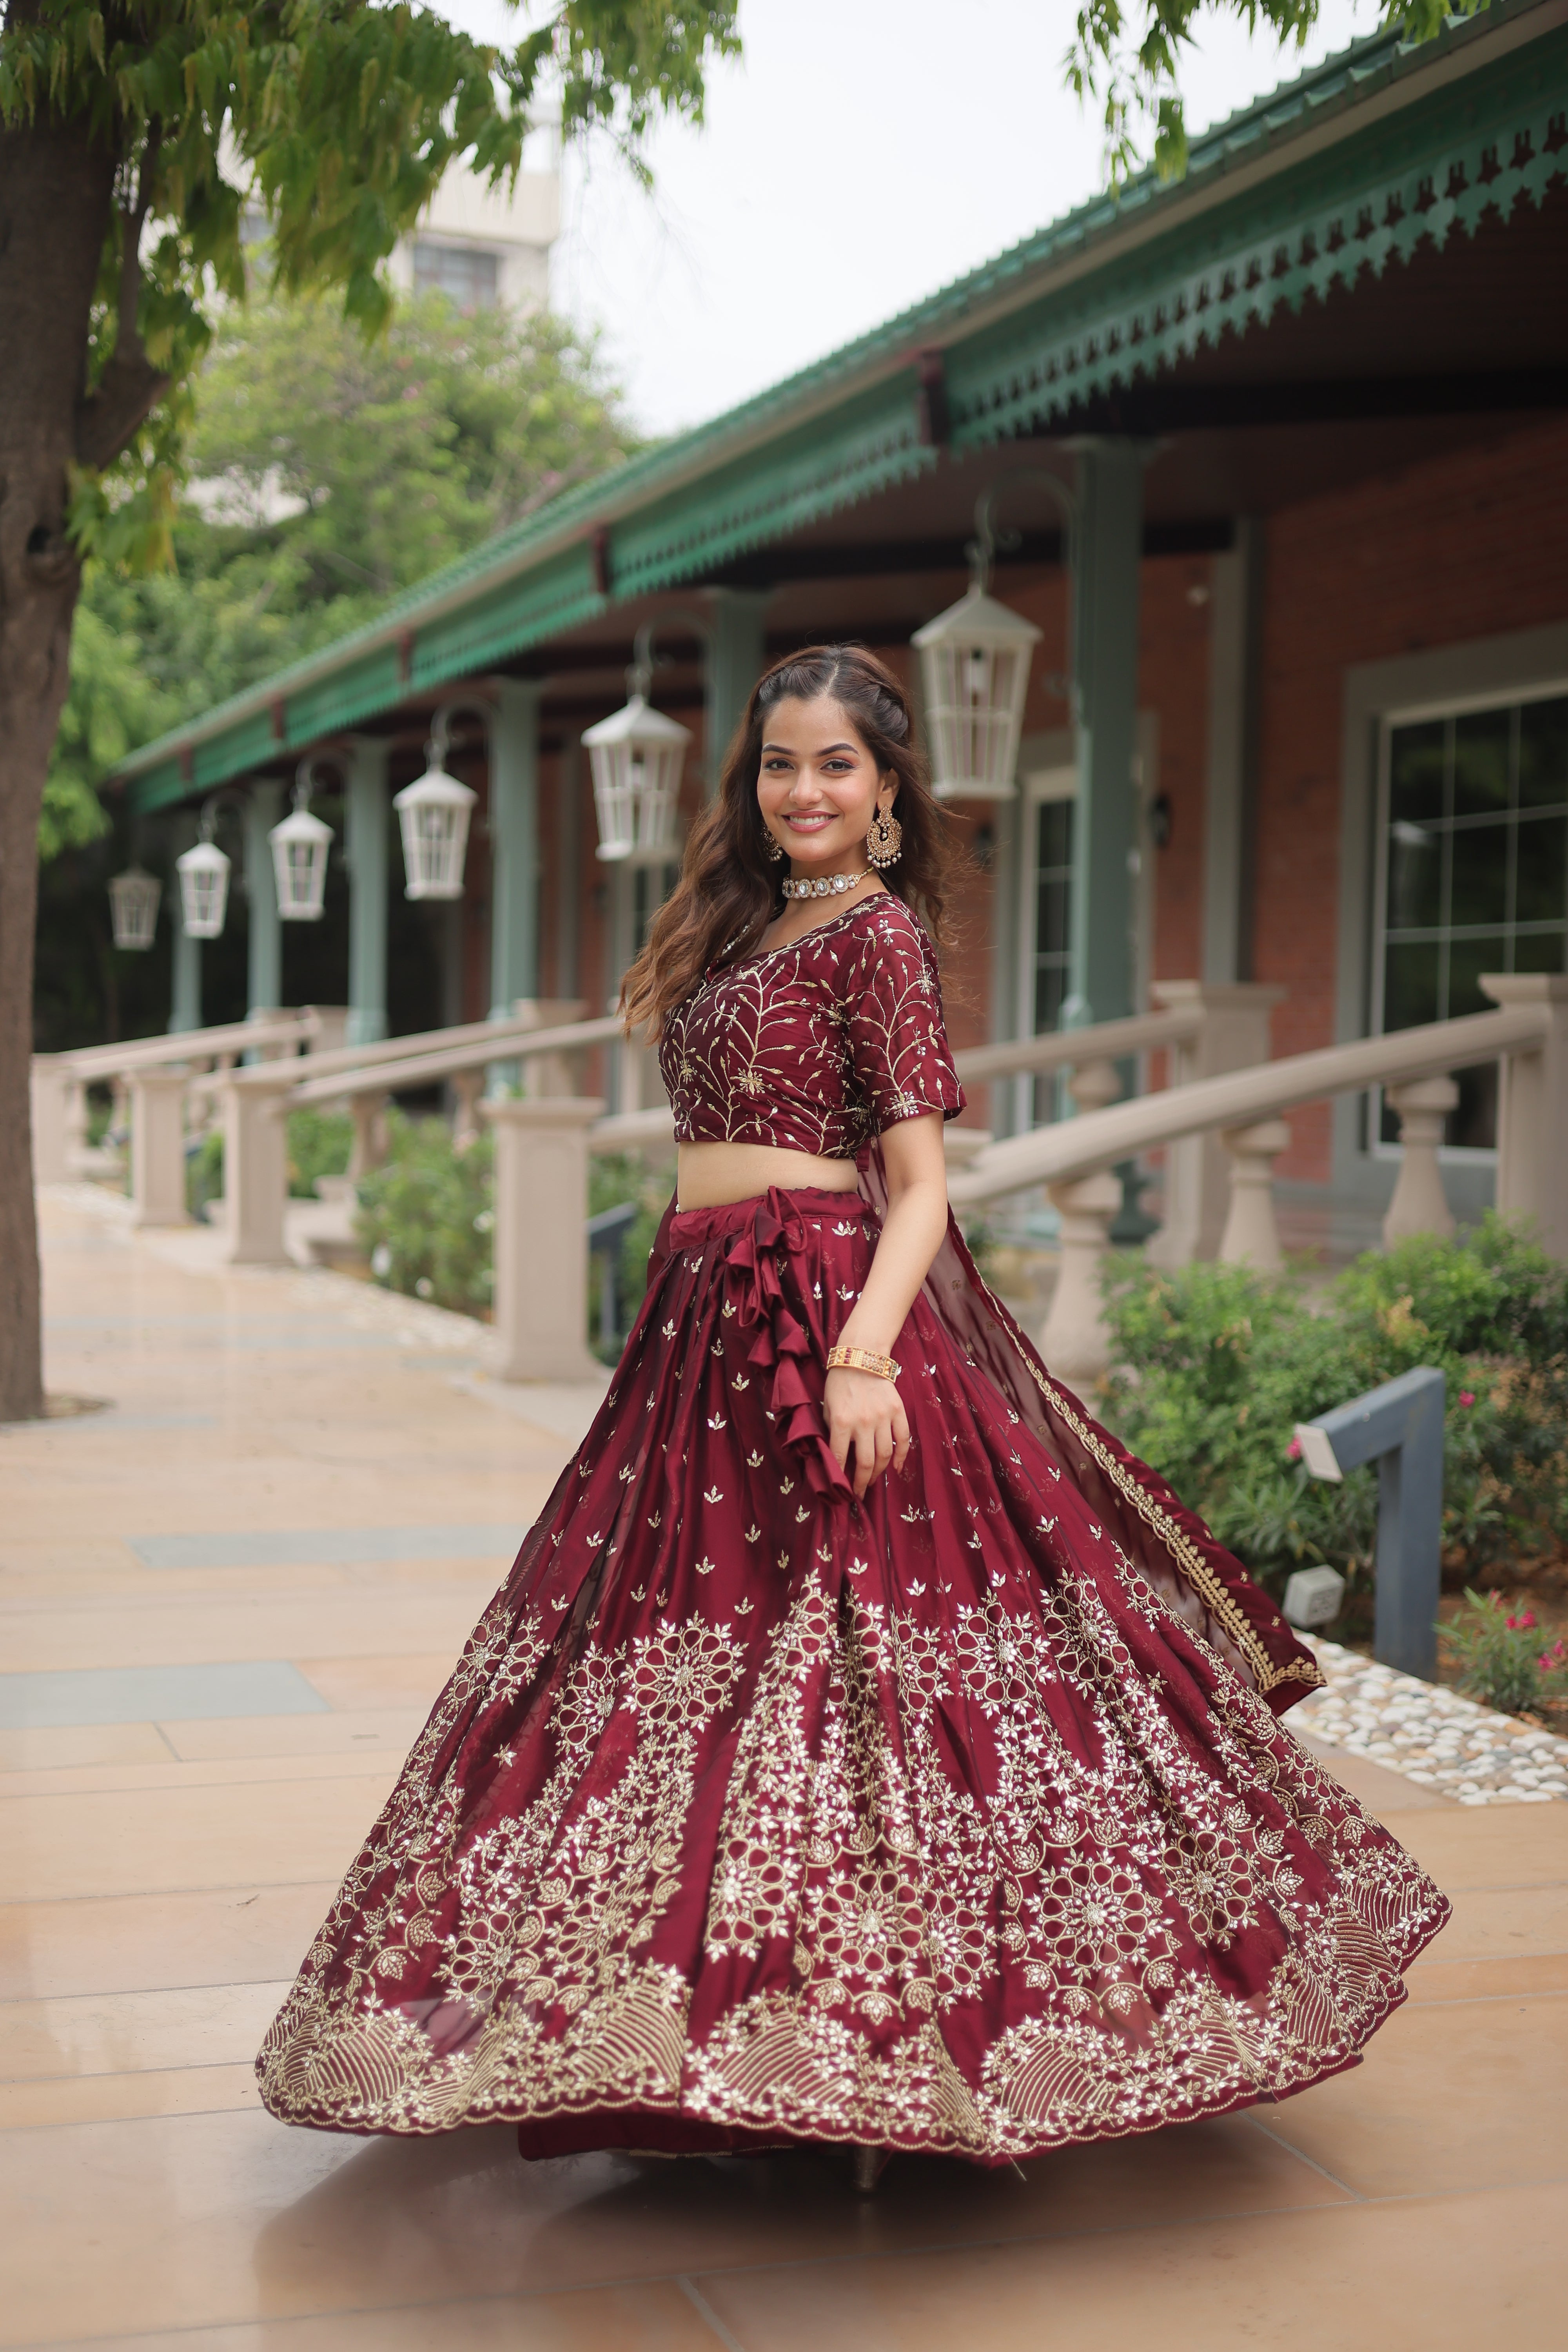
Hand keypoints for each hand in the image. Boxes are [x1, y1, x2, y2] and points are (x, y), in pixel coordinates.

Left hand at [824, 1365, 909, 1499]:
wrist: (860, 1356)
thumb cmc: (839, 1383)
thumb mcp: (827, 1407)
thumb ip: (831, 1430)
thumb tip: (834, 1456)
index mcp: (841, 1421)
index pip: (839, 1457)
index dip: (840, 1477)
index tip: (841, 1490)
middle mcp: (863, 1421)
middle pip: (865, 1462)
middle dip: (861, 1482)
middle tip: (859, 1492)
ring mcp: (883, 1416)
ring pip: (885, 1454)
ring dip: (879, 1472)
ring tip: (872, 1481)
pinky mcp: (897, 1410)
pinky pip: (903, 1438)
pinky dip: (902, 1456)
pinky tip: (897, 1468)